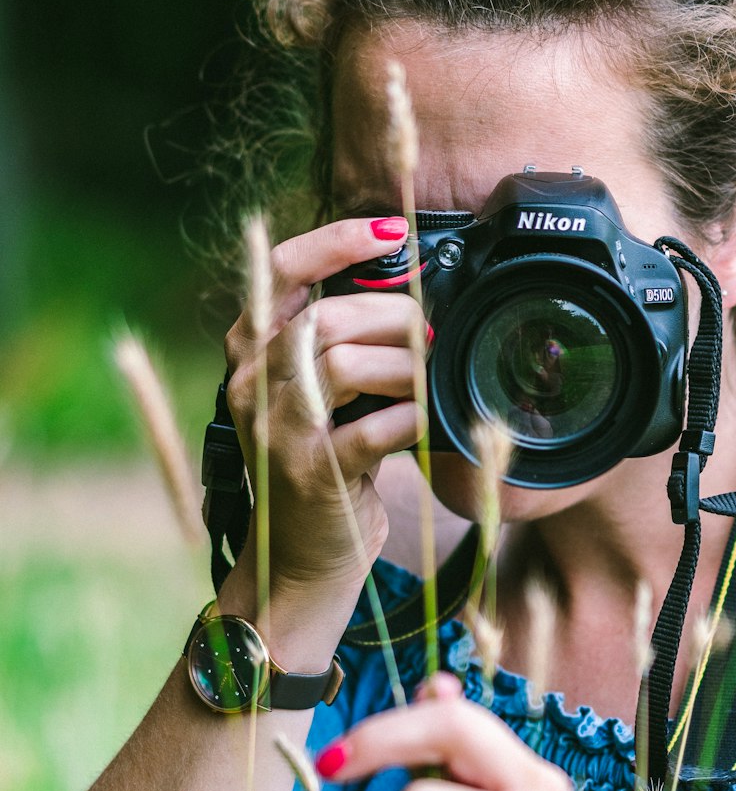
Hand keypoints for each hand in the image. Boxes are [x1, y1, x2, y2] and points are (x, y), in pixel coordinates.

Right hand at [221, 217, 425, 632]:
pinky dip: (410, 417)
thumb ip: (341, 344)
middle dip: (392, 314)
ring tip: (425, 377)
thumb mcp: (320, 396)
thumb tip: (409, 294)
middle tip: (429, 333)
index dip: (337, 239)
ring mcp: (276, 431)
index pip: (282, 268)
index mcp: (251, 354)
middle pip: (325, 315)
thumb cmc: (325, 466)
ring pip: (343, 363)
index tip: (391, 229)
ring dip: (403, 364)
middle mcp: (251, 385)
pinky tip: (423, 422)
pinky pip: (372, 427)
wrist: (300, 561)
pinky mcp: (309, 473)